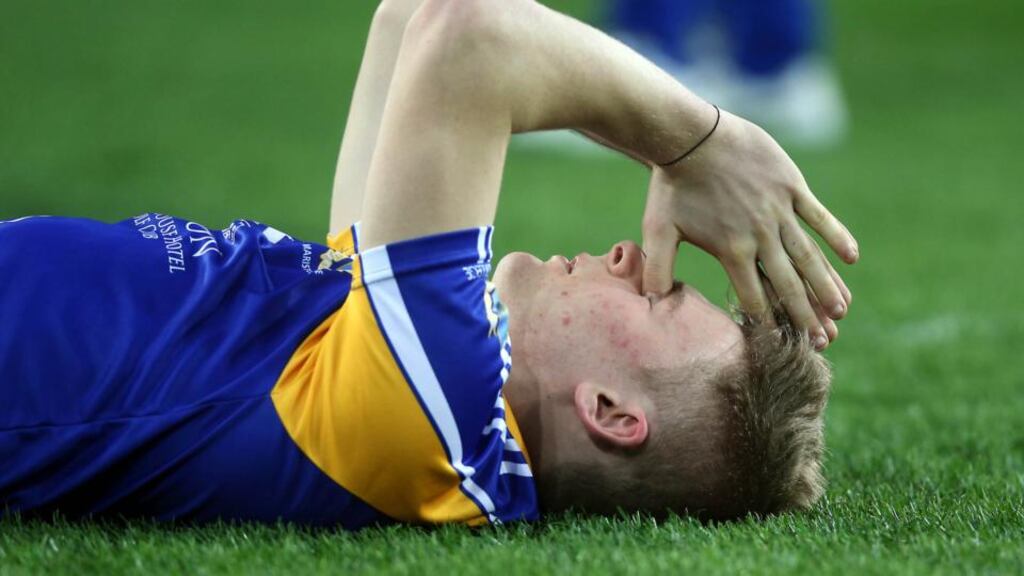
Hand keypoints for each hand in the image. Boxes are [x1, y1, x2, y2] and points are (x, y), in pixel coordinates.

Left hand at [641, 110, 857, 348]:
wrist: (689, 137)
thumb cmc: (671, 185)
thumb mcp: (657, 230)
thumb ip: (657, 268)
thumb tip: (649, 303)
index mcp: (731, 251)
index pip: (754, 297)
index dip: (770, 324)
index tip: (785, 347)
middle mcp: (760, 236)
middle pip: (788, 284)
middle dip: (806, 316)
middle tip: (823, 342)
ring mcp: (778, 211)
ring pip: (808, 256)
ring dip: (826, 285)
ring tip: (841, 311)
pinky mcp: (791, 186)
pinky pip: (819, 216)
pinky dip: (837, 236)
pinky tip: (851, 260)